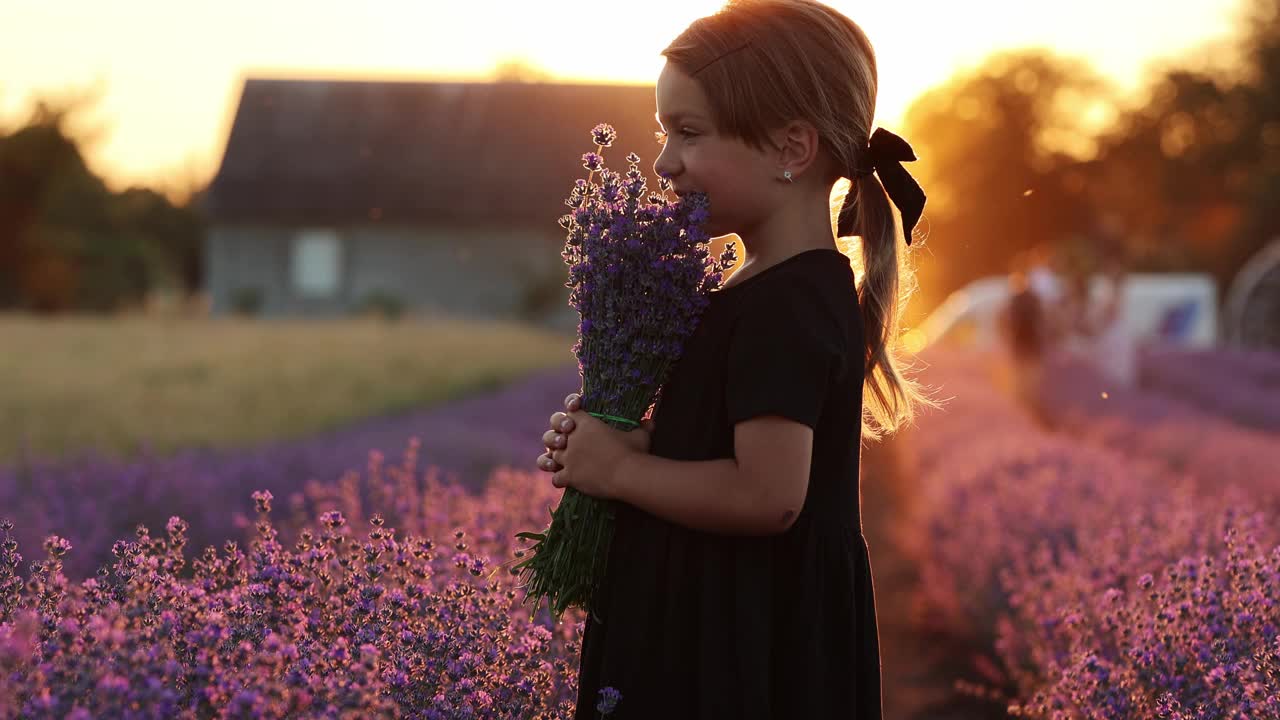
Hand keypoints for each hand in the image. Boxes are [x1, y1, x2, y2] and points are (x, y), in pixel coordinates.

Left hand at [536, 393, 655, 498]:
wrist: (627, 474)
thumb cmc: (634, 451)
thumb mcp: (640, 435)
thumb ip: (643, 427)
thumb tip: (650, 422)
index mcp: (586, 423)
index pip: (569, 411)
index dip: (570, 410)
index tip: (575, 413)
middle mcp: (573, 438)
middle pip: (551, 433)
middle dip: (555, 437)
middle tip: (564, 442)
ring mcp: (569, 458)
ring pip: (551, 456)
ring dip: (555, 459)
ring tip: (561, 463)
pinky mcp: (570, 476)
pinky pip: (555, 478)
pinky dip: (559, 479)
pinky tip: (565, 481)